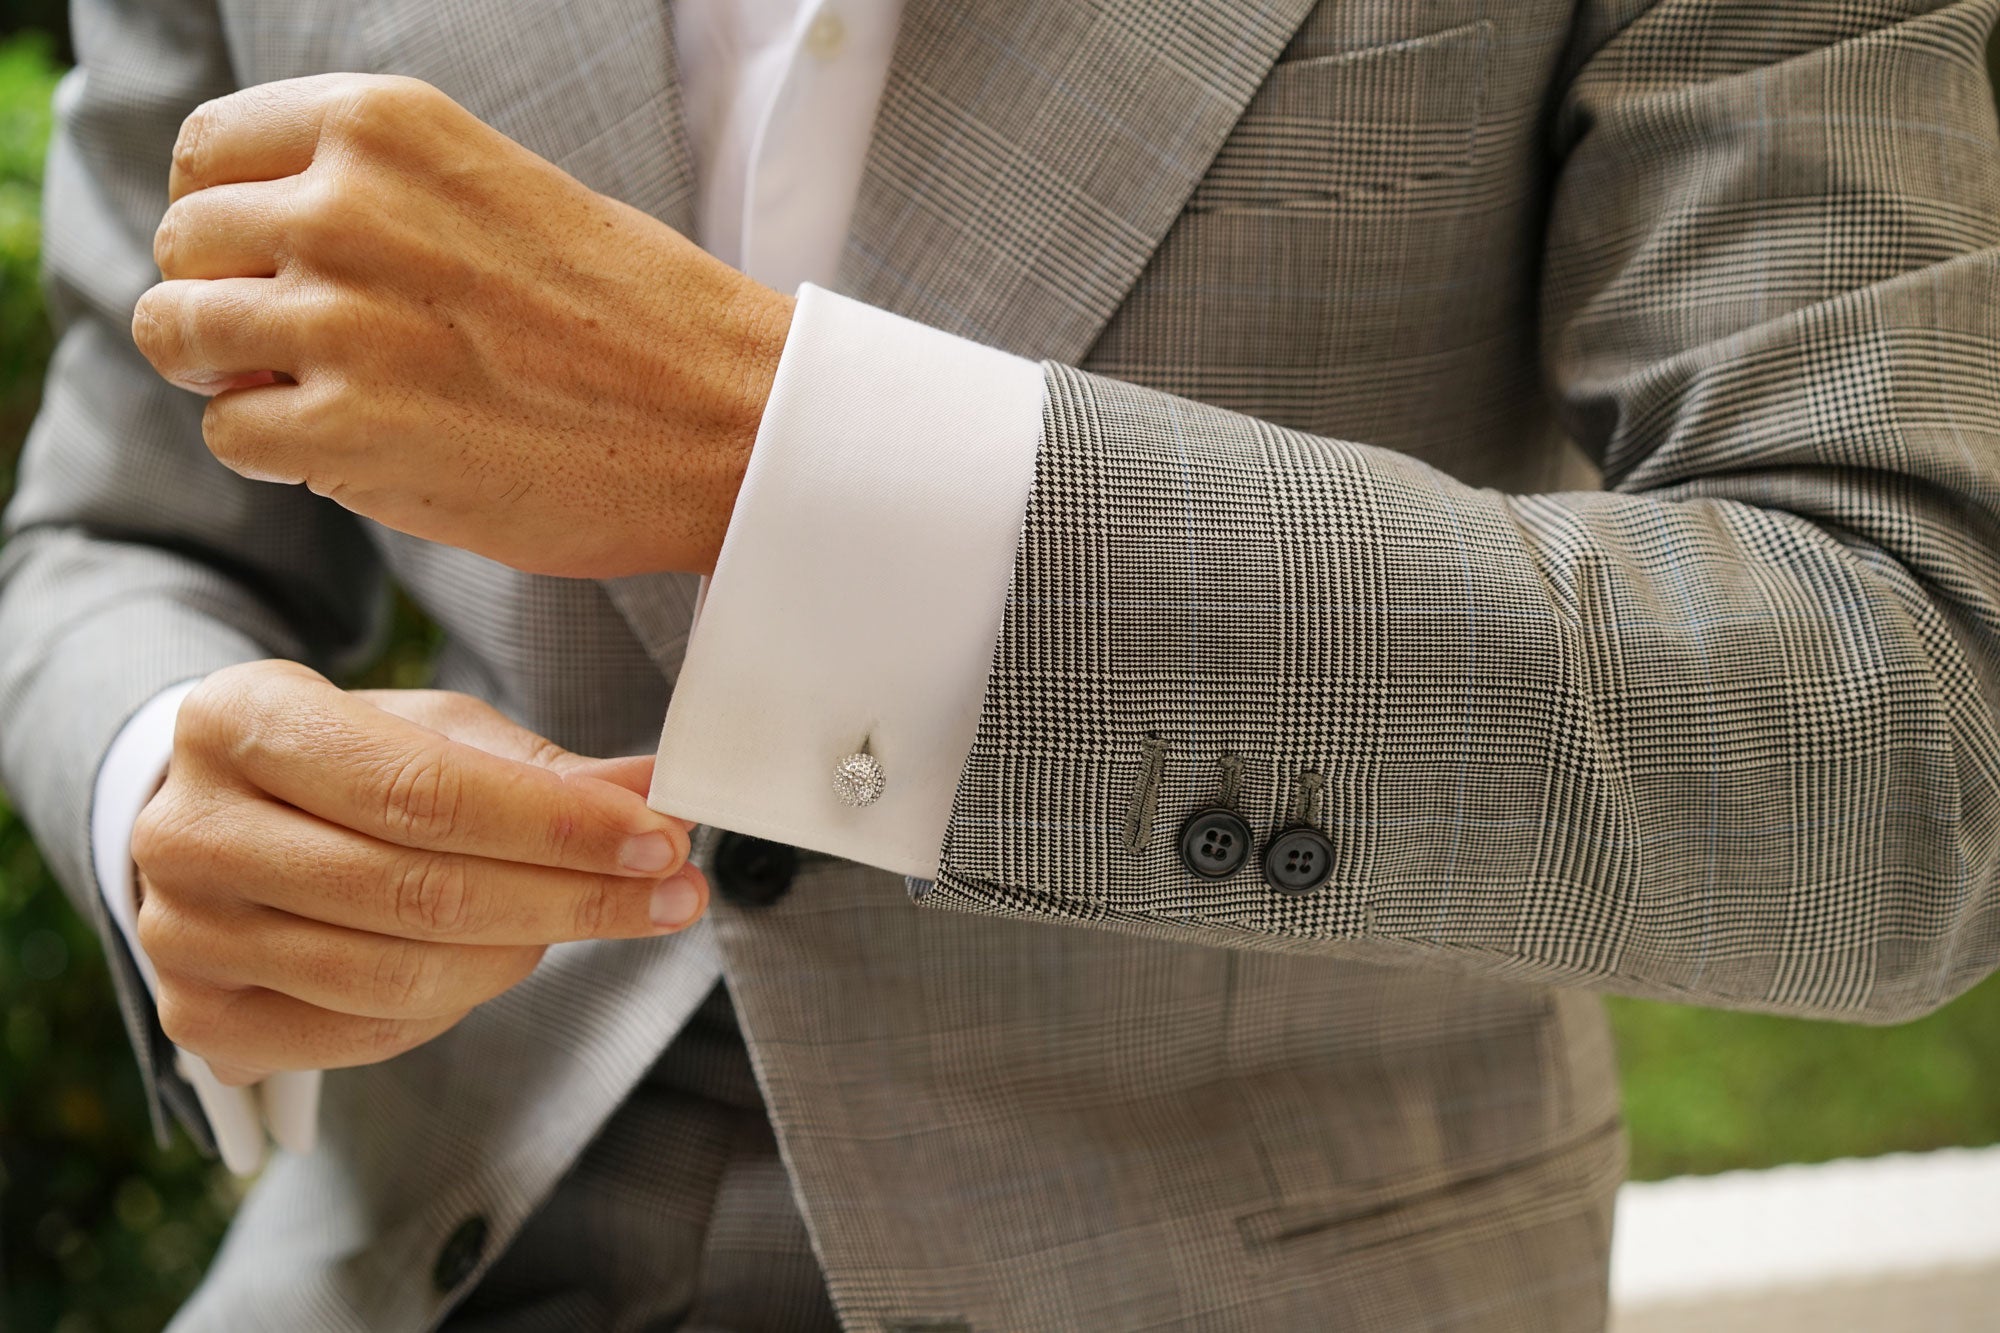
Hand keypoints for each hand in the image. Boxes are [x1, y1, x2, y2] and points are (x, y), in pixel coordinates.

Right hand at [131, 660, 705, 1084]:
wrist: (224, 822)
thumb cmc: (345, 764)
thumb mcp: (434, 734)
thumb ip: (544, 768)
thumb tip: (658, 789)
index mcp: (238, 720)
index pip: (422, 790)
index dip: (556, 824)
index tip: (661, 838)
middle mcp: (188, 831)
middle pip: (418, 891)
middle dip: (572, 896)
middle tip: (674, 891)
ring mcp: (184, 937)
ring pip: (398, 974)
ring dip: (528, 952)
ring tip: (593, 915)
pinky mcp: (202, 1023)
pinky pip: (369, 1032)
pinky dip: (460, 1001)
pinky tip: (506, 957)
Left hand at [132, 74, 793, 578]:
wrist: (732, 421)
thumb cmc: (637, 317)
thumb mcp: (499, 188)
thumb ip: (378, 194)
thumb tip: (261, 244)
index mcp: (384, 125)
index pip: (209, 153)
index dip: (227, 218)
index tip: (270, 265)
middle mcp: (343, 204)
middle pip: (185, 246)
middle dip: (224, 301)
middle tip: (303, 352)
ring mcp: (337, 318)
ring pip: (178, 334)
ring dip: (233, 378)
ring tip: (324, 402)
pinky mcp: (345, 430)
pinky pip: (229, 433)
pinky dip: (274, 454)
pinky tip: (355, 452)